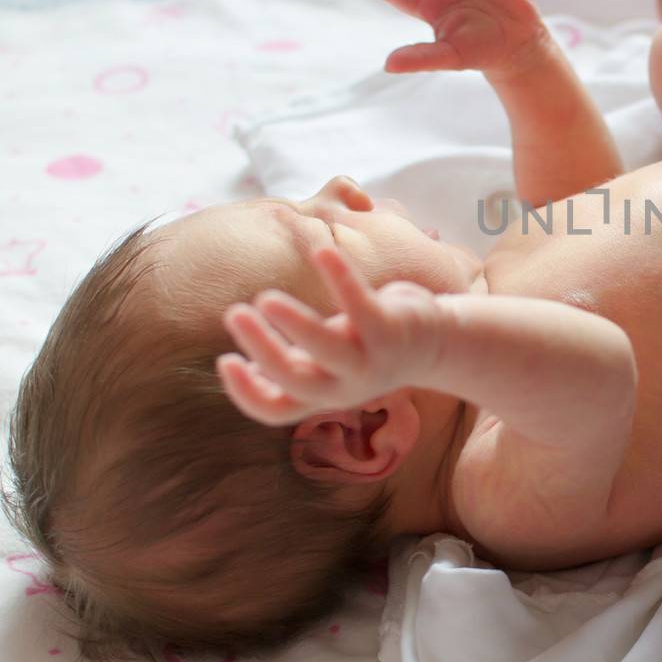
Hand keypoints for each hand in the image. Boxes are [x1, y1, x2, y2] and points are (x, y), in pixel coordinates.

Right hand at [217, 246, 448, 423]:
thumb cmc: (365, 347)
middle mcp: (345, 385)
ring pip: (327, 350)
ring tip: (265, 297)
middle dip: (262, 350)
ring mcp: (369, 359)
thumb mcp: (324, 363)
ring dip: (295, 324)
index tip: (225, 360)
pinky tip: (322, 251)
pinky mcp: (390, 329)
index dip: (245, 393)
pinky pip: (361, 304)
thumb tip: (237, 364)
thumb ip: (288, 364)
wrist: (435, 343)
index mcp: (321, 394)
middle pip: (295, 381)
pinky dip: (341, 278)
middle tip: (234, 314)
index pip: (276, 410)